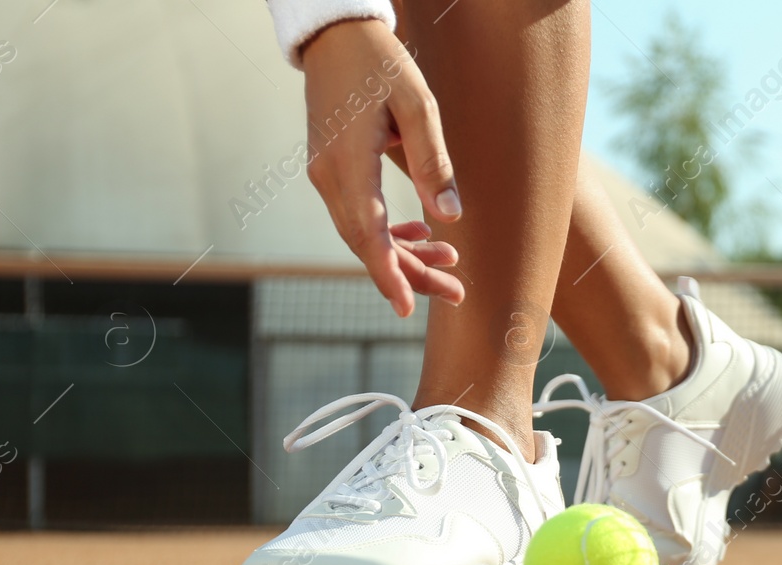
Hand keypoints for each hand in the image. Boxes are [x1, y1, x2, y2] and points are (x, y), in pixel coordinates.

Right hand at [301, 19, 463, 316]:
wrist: (338, 38)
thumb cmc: (381, 64)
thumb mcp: (418, 106)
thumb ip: (433, 162)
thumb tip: (449, 216)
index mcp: (347, 162)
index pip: (366, 233)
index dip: (387, 274)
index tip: (407, 309)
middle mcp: (328, 176)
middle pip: (367, 243)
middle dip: (410, 274)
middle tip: (457, 293)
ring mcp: (325, 175)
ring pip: (363, 234)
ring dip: (404, 255)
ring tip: (450, 265)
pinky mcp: (332, 172)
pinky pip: (358, 216)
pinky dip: (389, 234)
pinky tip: (421, 236)